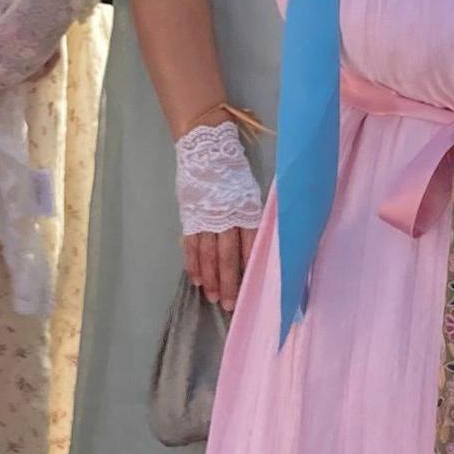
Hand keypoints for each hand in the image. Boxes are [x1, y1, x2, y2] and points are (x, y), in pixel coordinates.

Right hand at [173, 117, 264, 302]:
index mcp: (245, 212)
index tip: (253, 290)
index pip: (249, 247)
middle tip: (230, 305)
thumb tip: (263, 244)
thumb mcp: (251, 192)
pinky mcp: (190, 218)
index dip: (250, 270)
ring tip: (213, 297)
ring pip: (207, 255)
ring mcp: (205, 219)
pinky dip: (193, 264)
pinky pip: (191, 246)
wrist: (205, 148)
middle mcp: (225, 219)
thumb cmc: (234, 170)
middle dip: (229, 283)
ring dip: (210, 279)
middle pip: (227, 257)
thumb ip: (253, 218)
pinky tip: (197, 280)